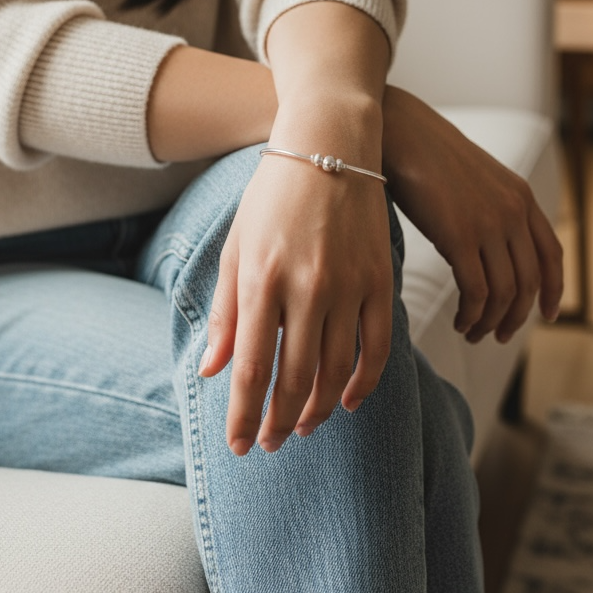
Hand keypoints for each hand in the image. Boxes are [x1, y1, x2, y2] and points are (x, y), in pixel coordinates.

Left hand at [198, 130, 392, 455]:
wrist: (329, 145)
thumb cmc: (272, 195)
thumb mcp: (236, 247)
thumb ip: (226, 311)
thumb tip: (213, 369)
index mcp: (262, 278)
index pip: (252, 367)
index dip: (245, 415)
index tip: (240, 446)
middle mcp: (306, 286)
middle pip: (294, 378)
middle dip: (278, 421)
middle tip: (270, 444)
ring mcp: (348, 284)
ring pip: (337, 371)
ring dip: (318, 409)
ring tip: (302, 427)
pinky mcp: (380, 280)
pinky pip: (378, 346)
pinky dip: (365, 382)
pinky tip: (348, 401)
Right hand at [382, 85, 562, 343]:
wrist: (400, 131)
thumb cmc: (427, 156)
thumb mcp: (475, 179)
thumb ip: (492, 209)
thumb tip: (490, 250)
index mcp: (521, 197)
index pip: (552, 255)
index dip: (552, 291)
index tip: (545, 316)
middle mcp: (513, 211)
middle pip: (529, 281)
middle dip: (516, 316)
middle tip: (497, 336)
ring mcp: (488, 223)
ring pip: (504, 292)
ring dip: (490, 321)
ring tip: (473, 331)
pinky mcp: (459, 235)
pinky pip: (476, 290)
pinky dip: (471, 314)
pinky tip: (460, 320)